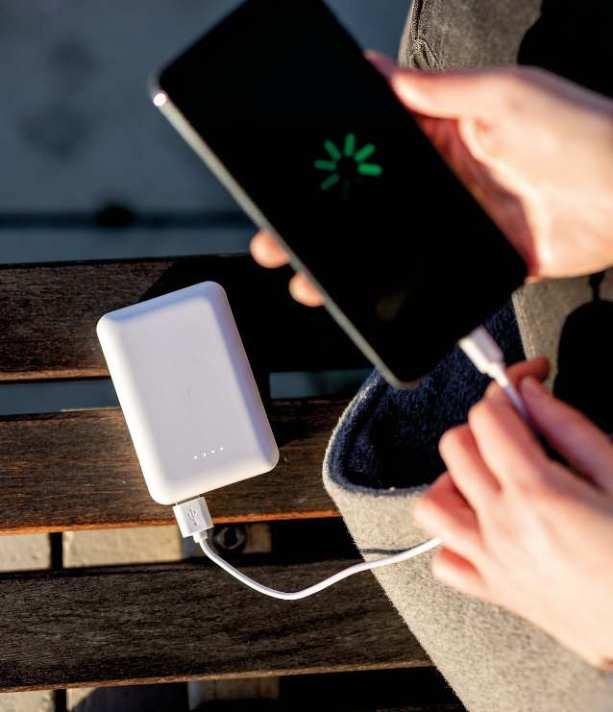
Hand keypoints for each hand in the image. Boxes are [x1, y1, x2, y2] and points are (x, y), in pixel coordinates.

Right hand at [251, 55, 612, 303]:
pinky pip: (425, 273)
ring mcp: (458, 220)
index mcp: (446, 132)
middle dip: (323, 224)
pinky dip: (395, 287)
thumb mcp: (502, 95)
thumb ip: (437, 92)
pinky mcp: (476, 258)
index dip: (330, 166)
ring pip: (389, 242)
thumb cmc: (583, 134)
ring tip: (312, 282)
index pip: (374, 148)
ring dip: (349, 263)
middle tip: (281, 242)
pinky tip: (367, 297)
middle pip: (371, 201)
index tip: (292, 183)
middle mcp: (446, 177)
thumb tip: (380, 73)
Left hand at [413, 358, 612, 668]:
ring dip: (455, 478)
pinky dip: (453, 537)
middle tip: (518, 428)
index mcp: (535, 492)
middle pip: (454, 447)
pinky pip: (445, 560)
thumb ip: (569, 428)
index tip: (528, 382)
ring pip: (433, 501)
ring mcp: (490, 559)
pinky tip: (481, 526)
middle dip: (483, 425)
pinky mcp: (493, 589)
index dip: (507, 386)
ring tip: (492, 474)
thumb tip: (530, 394)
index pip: (487, 416)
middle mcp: (501, 525)